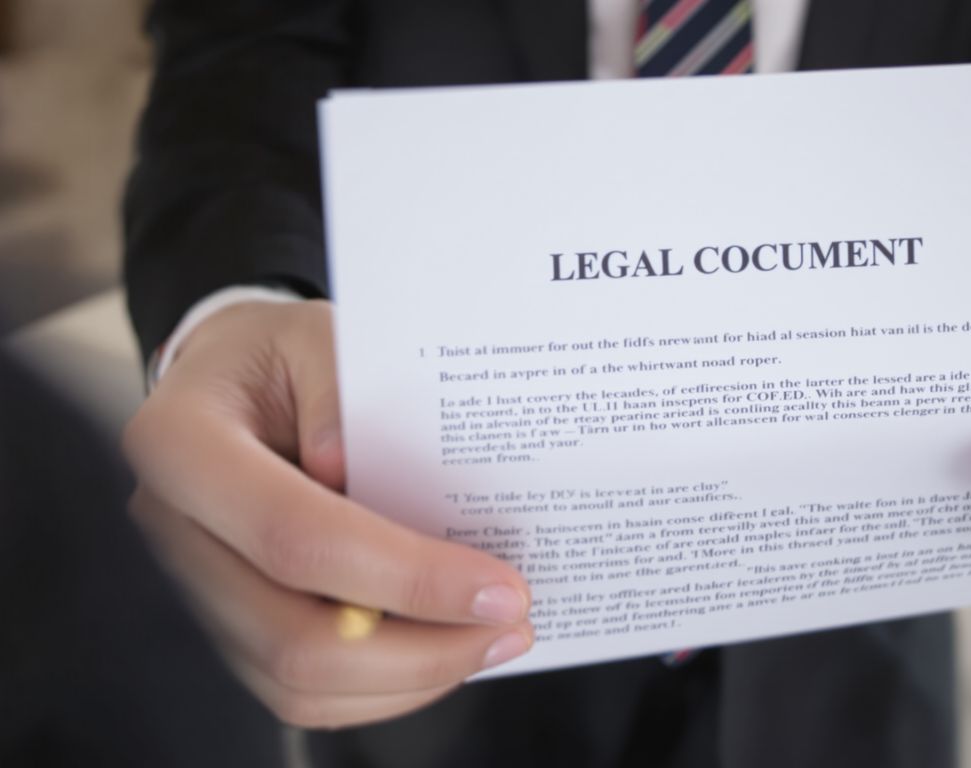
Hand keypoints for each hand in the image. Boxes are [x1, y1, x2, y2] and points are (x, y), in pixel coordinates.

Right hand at [123, 300, 533, 727]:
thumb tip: (353, 471)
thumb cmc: (283, 355)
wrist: (233, 379)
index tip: (499, 589)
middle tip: (512, 625)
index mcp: (180, 444)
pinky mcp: (228, 625)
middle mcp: (174, 529)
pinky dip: (385, 686)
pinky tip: (448, 648)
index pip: (296, 535)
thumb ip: (341, 387)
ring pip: (298, 682)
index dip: (405, 575)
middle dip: (419, 650)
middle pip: (292, 636)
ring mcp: (196, 588)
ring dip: (411, 677)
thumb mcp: (319, 333)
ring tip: (494, 640)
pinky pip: (303, 690)